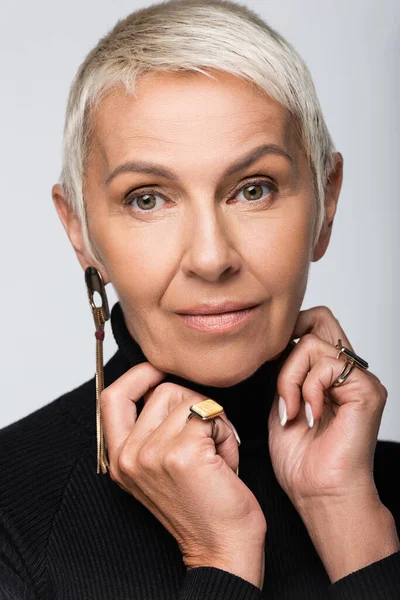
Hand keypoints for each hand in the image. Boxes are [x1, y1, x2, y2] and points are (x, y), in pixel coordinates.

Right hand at [101, 363, 265, 588]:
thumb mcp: (159, 466)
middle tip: (204, 439)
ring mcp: (153, 454)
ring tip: (215, 456)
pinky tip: (224, 462)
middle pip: (163, 390)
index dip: (138, 375)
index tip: (159, 370)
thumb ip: (151, 428)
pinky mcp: (183, 453)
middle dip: (193, 404)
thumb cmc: (199, 505)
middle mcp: (129, 455)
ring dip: (213, 422)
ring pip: (190, 400)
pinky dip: (226, 434)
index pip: (113, 396)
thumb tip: (161, 381)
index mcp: (119, 457)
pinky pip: (211, 416)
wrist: (221, 549)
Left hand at [268, 306, 399, 581]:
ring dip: (290, 377)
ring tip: (292, 409)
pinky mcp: (367, 390)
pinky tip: (309, 415)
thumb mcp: (281, 400)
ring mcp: (359, 379)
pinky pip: (326, 365)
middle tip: (280, 377)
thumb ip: (283, 370)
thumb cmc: (302, 459)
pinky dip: (307, 389)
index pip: (312, 324)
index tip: (268, 362)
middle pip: (319, 318)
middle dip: (289, 342)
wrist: (319, 493)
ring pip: (312, 342)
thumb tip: (274, 344)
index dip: (286, 334)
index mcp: (329, 373)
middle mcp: (347, 371)